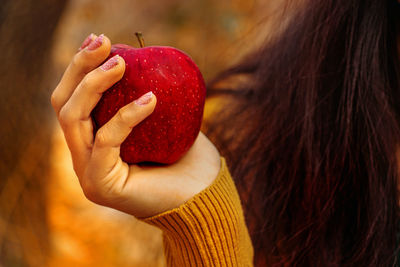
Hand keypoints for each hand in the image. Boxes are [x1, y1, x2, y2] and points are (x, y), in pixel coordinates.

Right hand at [51, 34, 220, 217]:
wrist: (204, 198)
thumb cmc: (188, 159)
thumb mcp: (165, 119)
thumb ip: (146, 95)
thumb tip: (140, 59)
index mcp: (95, 143)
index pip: (75, 101)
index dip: (80, 68)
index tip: (99, 40)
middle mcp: (85, 158)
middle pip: (64, 105)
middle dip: (80, 68)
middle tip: (103, 41)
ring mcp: (88, 173)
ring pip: (73, 119)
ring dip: (94, 84)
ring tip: (122, 62)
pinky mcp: (101, 185)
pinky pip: (107, 141)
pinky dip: (126, 116)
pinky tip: (152, 99)